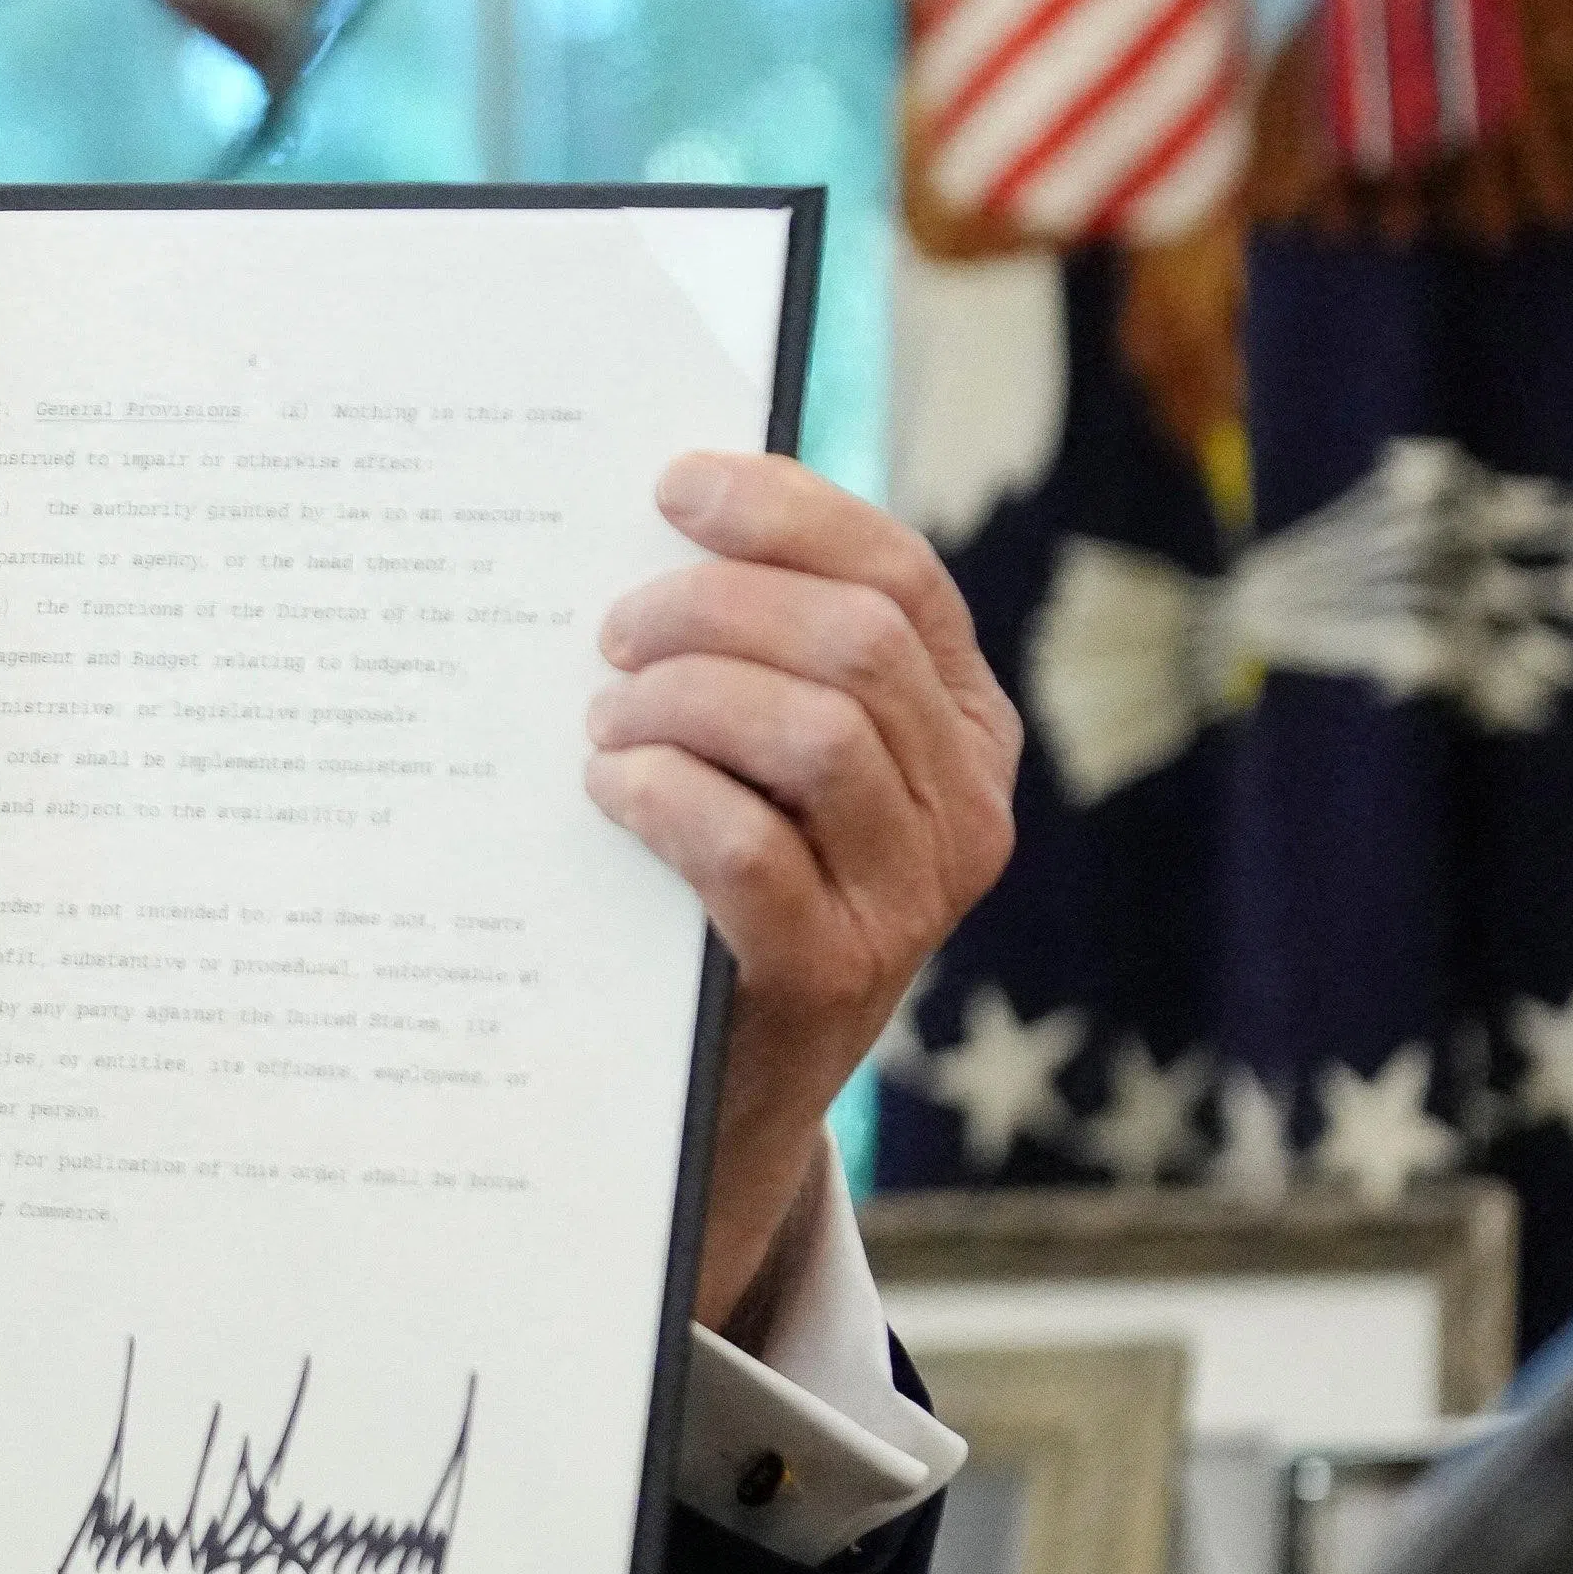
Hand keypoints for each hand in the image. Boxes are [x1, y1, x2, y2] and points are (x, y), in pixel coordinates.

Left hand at [582, 453, 1020, 1341]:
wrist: (727, 1089)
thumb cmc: (726, 885)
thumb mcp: (771, 762)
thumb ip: (760, 659)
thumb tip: (660, 525)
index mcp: (965, 727)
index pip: (897, 578)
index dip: (786, 515)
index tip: (675, 484)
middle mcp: (967, 806)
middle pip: (852, 644)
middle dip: (714, 611)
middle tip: (613, 635)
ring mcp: (916, 896)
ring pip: (813, 735)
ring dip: (682, 703)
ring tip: (605, 720)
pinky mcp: (837, 974)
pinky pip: (751, 848)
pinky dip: (665, 796)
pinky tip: (610, 787)